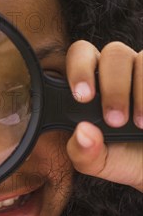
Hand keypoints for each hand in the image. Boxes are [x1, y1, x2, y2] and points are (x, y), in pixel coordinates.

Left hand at [65, 40, 142, 191]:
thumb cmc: (124, 157)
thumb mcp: (98, 162)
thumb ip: (82, 151)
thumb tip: (82, 132)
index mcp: (93, 82)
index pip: (81, 54)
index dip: (80, 69)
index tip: (83, 97)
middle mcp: (121, 70)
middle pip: (114, 53)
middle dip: (113, 87)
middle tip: (115, 120)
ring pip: (142, 58)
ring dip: (140, 91)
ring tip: (140, 124)